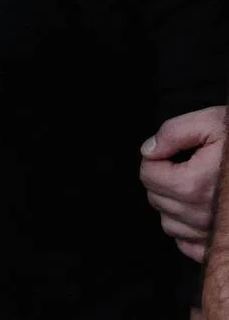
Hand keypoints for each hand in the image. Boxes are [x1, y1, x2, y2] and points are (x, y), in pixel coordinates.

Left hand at [140, 105, 226, 261]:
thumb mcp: (210, 123)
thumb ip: (173, 133)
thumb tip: (149, 150)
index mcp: (194, 184)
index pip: (149, 175)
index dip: (155, 158)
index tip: (169, 152)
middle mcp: (203, 214)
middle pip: (157, 199)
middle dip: (160, 180)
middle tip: (178, 166)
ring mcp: (214, 233)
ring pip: (170, 224)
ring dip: (172, 205)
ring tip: (188, 186)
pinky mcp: (222, 244)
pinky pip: (190, 246)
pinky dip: (188, 230)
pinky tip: (198, 211)